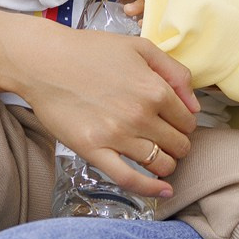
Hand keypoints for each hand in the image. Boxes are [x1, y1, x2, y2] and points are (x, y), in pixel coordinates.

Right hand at [27, 27, 199, 198]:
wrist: (44, 61)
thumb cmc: (91, 50)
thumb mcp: (140, 47)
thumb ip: (175, 72)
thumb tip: (194, 105)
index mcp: (154, 88)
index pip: (188, 120)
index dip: (186, 123)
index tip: (176, 123)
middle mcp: (139, 114)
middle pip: (178, 144)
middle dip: (178, 143)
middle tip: (167, 138)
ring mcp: (116, 135)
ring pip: (160, 163)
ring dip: (166, 163)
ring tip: (159, 157)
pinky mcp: (93, 151)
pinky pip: (129, 179)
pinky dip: (150, 189)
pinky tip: (163, 190)